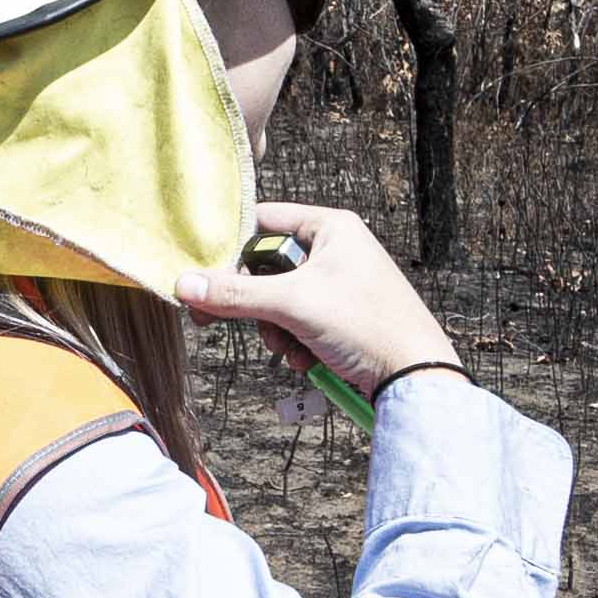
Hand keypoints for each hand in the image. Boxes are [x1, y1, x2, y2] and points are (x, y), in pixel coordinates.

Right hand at [176, 200, 459, 393]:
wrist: (414, 376)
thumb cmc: (367, 325)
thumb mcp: (293, 304)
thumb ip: (235, 292)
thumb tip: (183, 284)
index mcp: (331, 226)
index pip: (263, 221)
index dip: (232, 248)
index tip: (204, 277)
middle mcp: (336, 248)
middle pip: (267, 265)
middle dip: (256, 302)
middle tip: (235, 321)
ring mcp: (340, 283)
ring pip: (279, 299)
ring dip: (276, 329)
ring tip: (291, 347)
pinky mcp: (342, 315)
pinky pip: (298, 321)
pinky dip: (295, 341)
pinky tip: (307, 358)